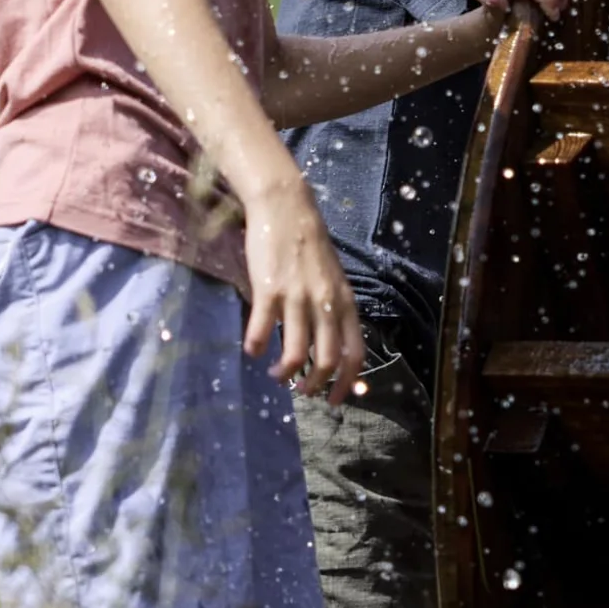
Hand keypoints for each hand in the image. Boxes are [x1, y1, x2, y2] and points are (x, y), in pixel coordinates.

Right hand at [241, 180, 363, 398]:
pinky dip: (256, 347)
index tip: (334, 400)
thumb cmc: (309, 244)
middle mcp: (326, 303)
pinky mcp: (269, 290)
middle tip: (302, 393)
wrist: (286, 207)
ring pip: (297, 353)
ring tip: (277, 375)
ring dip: (286, 373)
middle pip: (328, 360)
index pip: (356, 352)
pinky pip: (263, 330)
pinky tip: (252, 350)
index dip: (346, 383)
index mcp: (345, 302)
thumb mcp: (334, 278)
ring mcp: (298, 297)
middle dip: (315, 386)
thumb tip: (333, 344)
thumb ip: (334, 308)